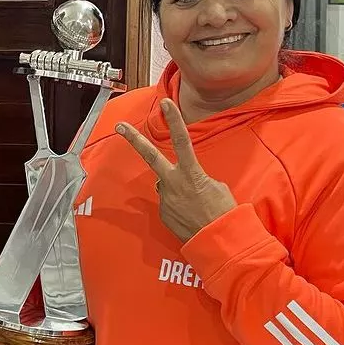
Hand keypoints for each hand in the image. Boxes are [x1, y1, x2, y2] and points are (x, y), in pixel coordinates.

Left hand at [115, 98, 236, 242]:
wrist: (219, 241)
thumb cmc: (224, 212)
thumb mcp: (216, 187)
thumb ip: (196, 178)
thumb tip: (184, 181)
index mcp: (191, 172)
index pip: (181, 140)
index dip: (174, 120)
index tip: (165, 103)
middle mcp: (173, 182)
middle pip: (150, 155)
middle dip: (134, 139)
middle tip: (119, 126)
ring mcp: (165, 198)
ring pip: (165, 185)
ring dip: (175, 189)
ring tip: (194, 205)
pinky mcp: (162, 213)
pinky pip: (168, 203)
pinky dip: (177, 206)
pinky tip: (189, 215)